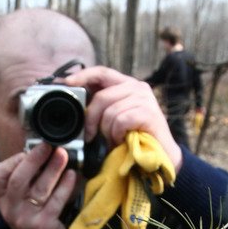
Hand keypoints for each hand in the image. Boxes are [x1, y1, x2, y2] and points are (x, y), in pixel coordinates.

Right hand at [0, 143, 76, 228]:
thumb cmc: (31, 216)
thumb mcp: (18, 199)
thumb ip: (23, 177)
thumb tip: (40, 149)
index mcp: (1, 199)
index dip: (11, 161)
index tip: (27, 152)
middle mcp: (10, 209)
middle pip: (18, 180)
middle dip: (34, 159)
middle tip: (48, 146)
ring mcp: (26, 219)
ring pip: (39, 189)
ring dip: (53, 169)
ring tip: (63, 155)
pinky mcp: (43, 226)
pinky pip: (55, 201)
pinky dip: (65, 186)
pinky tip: (72, 175)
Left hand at [64, 66, 182, 172]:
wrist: (161, 156)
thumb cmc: (134, 139)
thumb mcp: (114, 121)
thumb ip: (101, 109)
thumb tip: (77, 107)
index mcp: (127, 85)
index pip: (102, 73)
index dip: (83, 76)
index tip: (66, 83)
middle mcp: (137, 87)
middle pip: (102, 96)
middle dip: (91, 119)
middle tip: (90, 136)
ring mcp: (144, 99)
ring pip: (110, 111)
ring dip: (107, 132)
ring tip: (113, 141)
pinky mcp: (148, 113)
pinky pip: (120, 121)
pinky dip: (117, 135)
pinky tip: (121, 141)